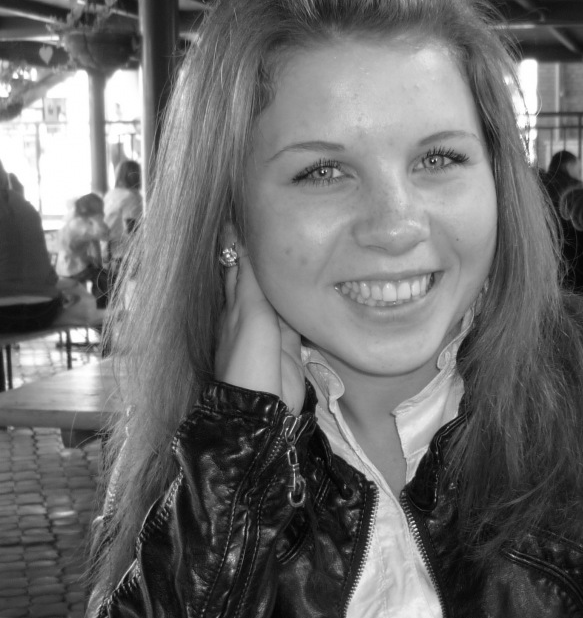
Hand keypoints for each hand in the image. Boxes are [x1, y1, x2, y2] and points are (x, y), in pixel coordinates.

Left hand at [214, 236, 304, 413]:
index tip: (244, 213)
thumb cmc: (248, 356)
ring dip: (286, 276)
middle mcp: (251, 312)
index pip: (236, 263)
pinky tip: (313, 288)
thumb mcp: (249, 310)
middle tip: (275, 224)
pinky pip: (297, 317)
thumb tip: (244, 240)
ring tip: (299, 249)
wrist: (263, 404)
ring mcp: (272, 329)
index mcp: (234, 303)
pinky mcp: (292, 344)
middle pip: (258, 276)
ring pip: (279, 294)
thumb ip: (252, 278)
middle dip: (262, 254)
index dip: (237, 241)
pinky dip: (302, 301)